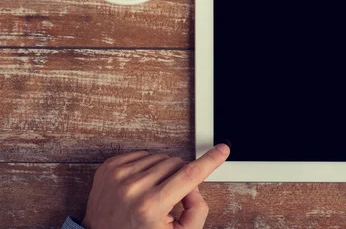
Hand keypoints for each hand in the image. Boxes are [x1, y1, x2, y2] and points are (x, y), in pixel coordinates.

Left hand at [81, 144, 229, 228]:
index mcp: (151, 206)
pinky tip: (141, 184)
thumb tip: (194, 185)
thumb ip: (197, 211)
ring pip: (160, 157)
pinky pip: (142, 154)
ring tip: (153, 192)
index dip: (210, 161)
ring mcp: (118, 176)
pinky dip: (146, 166)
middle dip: (180, 176)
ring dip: (163, 172)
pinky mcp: (108, 168)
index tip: (222, 149)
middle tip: (171, 197)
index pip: (189, 175)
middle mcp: (133, 188)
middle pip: (176, 163)